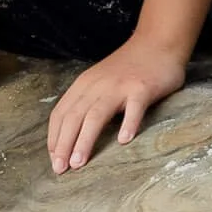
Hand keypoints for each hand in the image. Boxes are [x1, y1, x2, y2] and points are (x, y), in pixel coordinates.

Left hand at [46, 35, 185, 173]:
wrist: (157, 43)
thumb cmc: (128, 68)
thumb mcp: (100, 82)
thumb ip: (88, 102)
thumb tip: (72, 135)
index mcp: (84, 84)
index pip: (62, 113)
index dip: (55, 137)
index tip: (53, 160)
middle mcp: (98, 85)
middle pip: (75, 116)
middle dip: (64, 143)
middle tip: (60, 168)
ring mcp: (120, 86)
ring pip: (97, 114)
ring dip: (85, 139)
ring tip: (78, 162)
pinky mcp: (142, 88)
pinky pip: (134, 107)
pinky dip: (128, 123)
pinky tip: (124, 140)